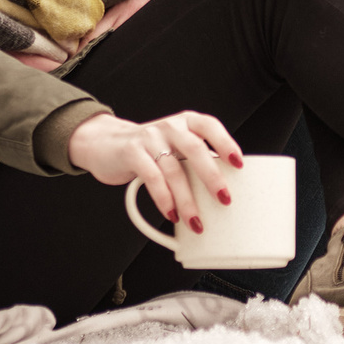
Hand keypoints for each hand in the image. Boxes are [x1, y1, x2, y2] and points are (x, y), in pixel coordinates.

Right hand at [65, 110, 244, 228]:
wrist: (105, 143)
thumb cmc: (150, 149)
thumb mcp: (174, 146)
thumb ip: (193, 159)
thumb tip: (220, 190)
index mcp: (187, 122)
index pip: (210, 126)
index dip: (226, 143)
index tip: (239, 164)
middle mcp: (171, 126)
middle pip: (195, 149)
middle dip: (212, 176)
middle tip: (224, 199)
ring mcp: (150, 138)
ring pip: (173, 170)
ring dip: (186, 199)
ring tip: (195, 221)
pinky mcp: (132, 153)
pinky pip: (152, 178)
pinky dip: (163, 199)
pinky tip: (171, 213)